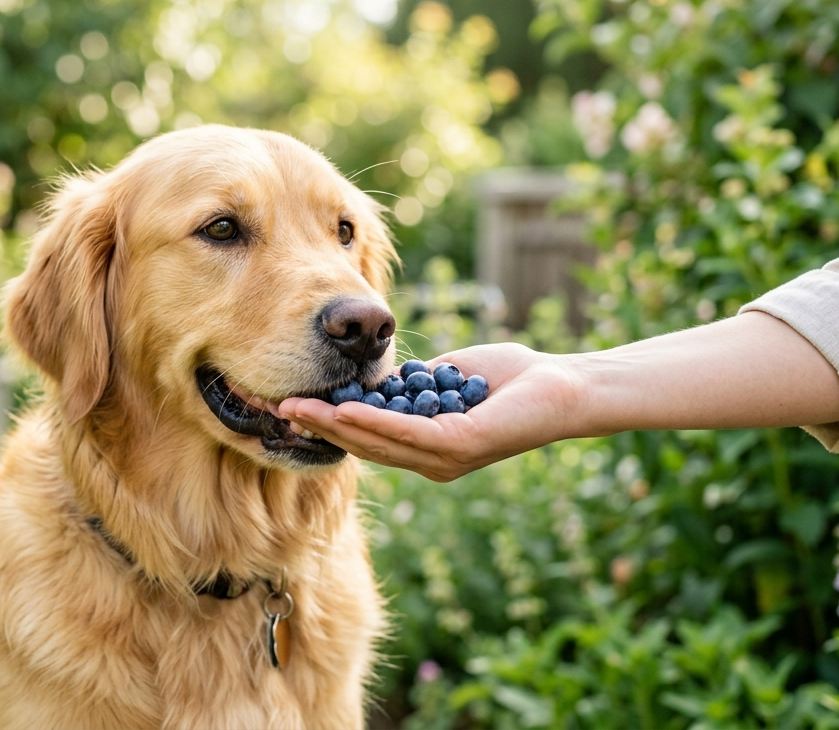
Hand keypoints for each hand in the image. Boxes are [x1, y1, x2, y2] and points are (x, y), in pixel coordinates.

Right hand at [278, 343, 586, 481]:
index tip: (288, 405)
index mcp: (424, 448)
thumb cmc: (509, 378)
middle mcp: (430, 463)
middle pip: (360, 445)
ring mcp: (444, 459)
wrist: (561, 387)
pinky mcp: (460, 446)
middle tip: (276, 410)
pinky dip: (372, 422)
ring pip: (376, 443)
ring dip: (333, 425)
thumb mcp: (447, 377)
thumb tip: (378, 375)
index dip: (324, 423)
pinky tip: (343, 410)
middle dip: (316, 427)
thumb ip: (412, 383)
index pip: (364, 438)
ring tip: (297, 410)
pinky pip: (407, 434)